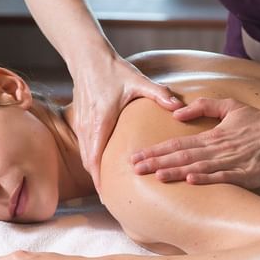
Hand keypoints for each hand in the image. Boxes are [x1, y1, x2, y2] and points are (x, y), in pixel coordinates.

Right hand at [71, 54, 183, 191]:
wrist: (88, 57)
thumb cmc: (113, 69)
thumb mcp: (138, 81)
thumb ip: (159, 94)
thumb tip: (178, 106)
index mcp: (101, 122)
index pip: (96, 159)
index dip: (100, 180)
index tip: (106, 197)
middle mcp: (88, 127)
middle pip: (89, 163)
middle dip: (98, 183)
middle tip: (111, 202)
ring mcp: (82, 124)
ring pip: (85, 156)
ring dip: (94, 173)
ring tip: (108, 190)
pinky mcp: (81, 120)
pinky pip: (85, 147)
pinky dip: (91, 160)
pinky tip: (103, 167)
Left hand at [130, 98, 259, 188]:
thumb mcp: (231, 106)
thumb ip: (204, 106)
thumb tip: (177, 114)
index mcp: (213, 135)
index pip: (178, 142)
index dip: (156, 150)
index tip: (136, 156)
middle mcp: (219, 148)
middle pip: (183, 155)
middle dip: (157, 162)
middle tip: (135, 169)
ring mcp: (233, 162)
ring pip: (199, 167)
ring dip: (176, 172)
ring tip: (156, 176)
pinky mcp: (247, 174)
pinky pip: (224, 177)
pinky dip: (207, 178)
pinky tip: (191, 180)